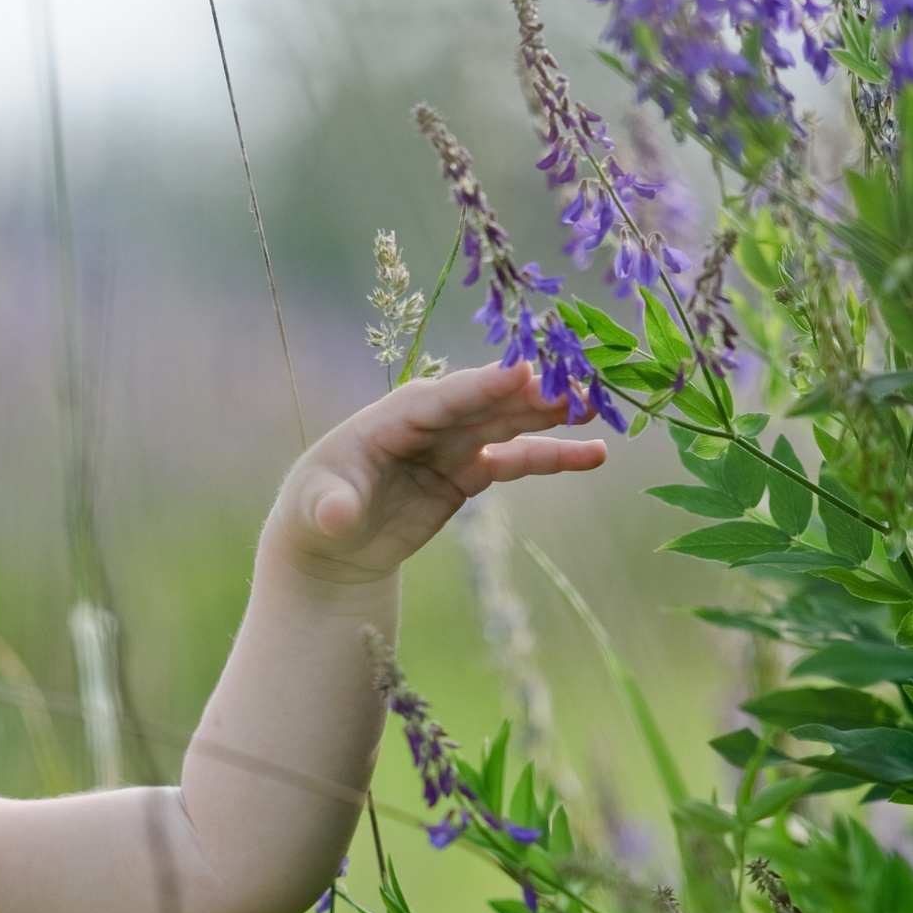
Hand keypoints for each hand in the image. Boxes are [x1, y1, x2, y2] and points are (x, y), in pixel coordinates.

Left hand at [267, 362, 609, 583]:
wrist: (330, 542)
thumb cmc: (315, 514)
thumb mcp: (317, 512)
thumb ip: (331, 508)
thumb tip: (337, 515)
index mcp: (390, 419)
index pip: (441, 399)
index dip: (482, 386)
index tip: (525, 370)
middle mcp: (427, 423)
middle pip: (485, 402)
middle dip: (531, 392)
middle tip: (581, 381)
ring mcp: (451, 445)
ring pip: (508, 422)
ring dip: (551, 414)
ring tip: (598, 407)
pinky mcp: (468, 471)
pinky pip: (517, 459)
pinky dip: (553, 456)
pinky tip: (594, 453)